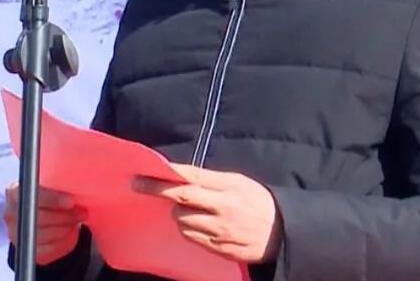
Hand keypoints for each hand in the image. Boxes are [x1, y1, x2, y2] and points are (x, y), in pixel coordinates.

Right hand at [4, 183, 85, 264]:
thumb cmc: (44, 196)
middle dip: (64, 216)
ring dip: (64, 228)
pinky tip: (67, 231)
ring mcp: (14, 232)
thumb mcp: (47, 185)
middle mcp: (10, 212)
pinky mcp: (23, 247)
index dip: (53, 199)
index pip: (32, 195)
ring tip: (75, 221)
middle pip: (39, 217)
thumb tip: (78, 189)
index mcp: (14, 191)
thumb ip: (55, 186)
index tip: (70, 201)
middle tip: (81, 213)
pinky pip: (45, 248)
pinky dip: (60, 240)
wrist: (37, 214)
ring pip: (43, 234)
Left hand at [134, 164, 281, 263]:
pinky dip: (188, 229)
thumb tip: (180, 174)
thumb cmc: (257, 201)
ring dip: (177, 213)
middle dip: (157, 191)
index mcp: (229, 187)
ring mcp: (220, 231)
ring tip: (186, 209)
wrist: (282, 232)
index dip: (165, 174)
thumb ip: (211, 179)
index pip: (191, 177)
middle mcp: (223, 208)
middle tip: (138, 185)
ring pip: (182, 221)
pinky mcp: (219, 249)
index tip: (143, 171)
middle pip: (182, 199)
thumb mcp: (238, 182)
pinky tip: (195, 223)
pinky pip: (192, 238)